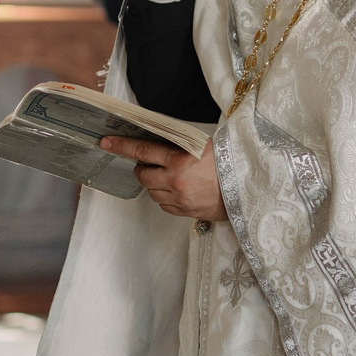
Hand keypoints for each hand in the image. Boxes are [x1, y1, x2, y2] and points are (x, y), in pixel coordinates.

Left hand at [101, 134, 228, 221]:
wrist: (250, 188)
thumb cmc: (230, 162)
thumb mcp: (204, 145)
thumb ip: (180, 145)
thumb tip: (158, 144)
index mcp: (180, 159)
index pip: (142, 151)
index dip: (122, 146)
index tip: (106, 142)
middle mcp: (175, 180)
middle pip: (142, 176)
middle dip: (142, 169)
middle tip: (150, 164)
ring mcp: (180, 199)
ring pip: (151, 192)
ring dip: (154, 184)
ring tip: (170, 177)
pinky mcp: (185, 212)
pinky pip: (164, 205)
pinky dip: (166, 197)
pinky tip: (178, 190)